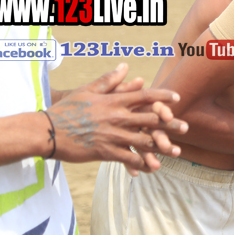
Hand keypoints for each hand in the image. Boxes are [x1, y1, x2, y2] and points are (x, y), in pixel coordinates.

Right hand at [50, 63, 186, 174]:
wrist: (47, 131)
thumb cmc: (67, 109)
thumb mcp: (88, 90)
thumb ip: (109, 80)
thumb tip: (126, 66)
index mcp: (114, 101)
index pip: (145, 97)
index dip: (163, 97)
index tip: (177, 99)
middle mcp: (117, 118)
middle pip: (151, 120)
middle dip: (170, 125)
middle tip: (186, 128)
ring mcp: (112, 136)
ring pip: (144, 142)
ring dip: (161, 148)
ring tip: (176, 152)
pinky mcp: (105, 152)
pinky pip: (128, 159)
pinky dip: (141, 164)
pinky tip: (152, 168)